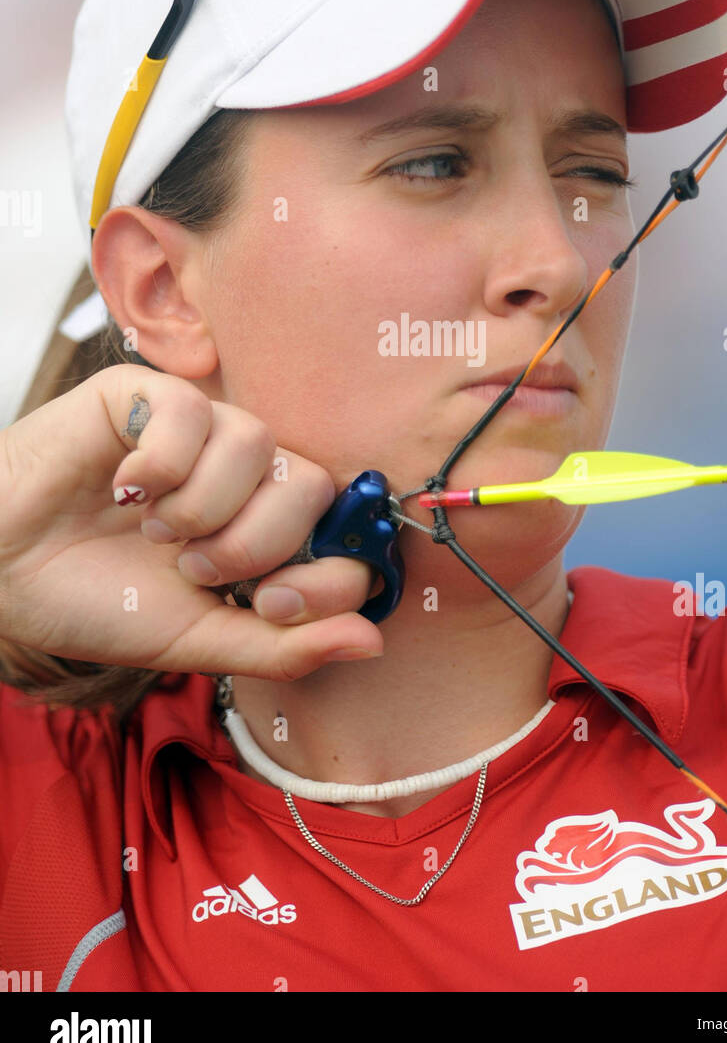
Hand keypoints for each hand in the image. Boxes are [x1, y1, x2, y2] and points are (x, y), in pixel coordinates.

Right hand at [0, 365, 382, 677]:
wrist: (2, 575)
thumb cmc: (98, 603)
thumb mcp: (198, 642)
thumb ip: (284, 645)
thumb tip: (373, 640)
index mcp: (264, 531)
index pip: (345, 532)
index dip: (328, 570)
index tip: (269, 603)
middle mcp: (242, 475)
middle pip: (311, 483)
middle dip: (255, 543)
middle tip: (193, 567)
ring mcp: (199, 431)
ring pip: (257, 444)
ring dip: (202, 507)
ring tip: (152, 530)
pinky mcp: (147, 396)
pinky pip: (193, 414)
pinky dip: (160, 467)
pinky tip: (124, 490)